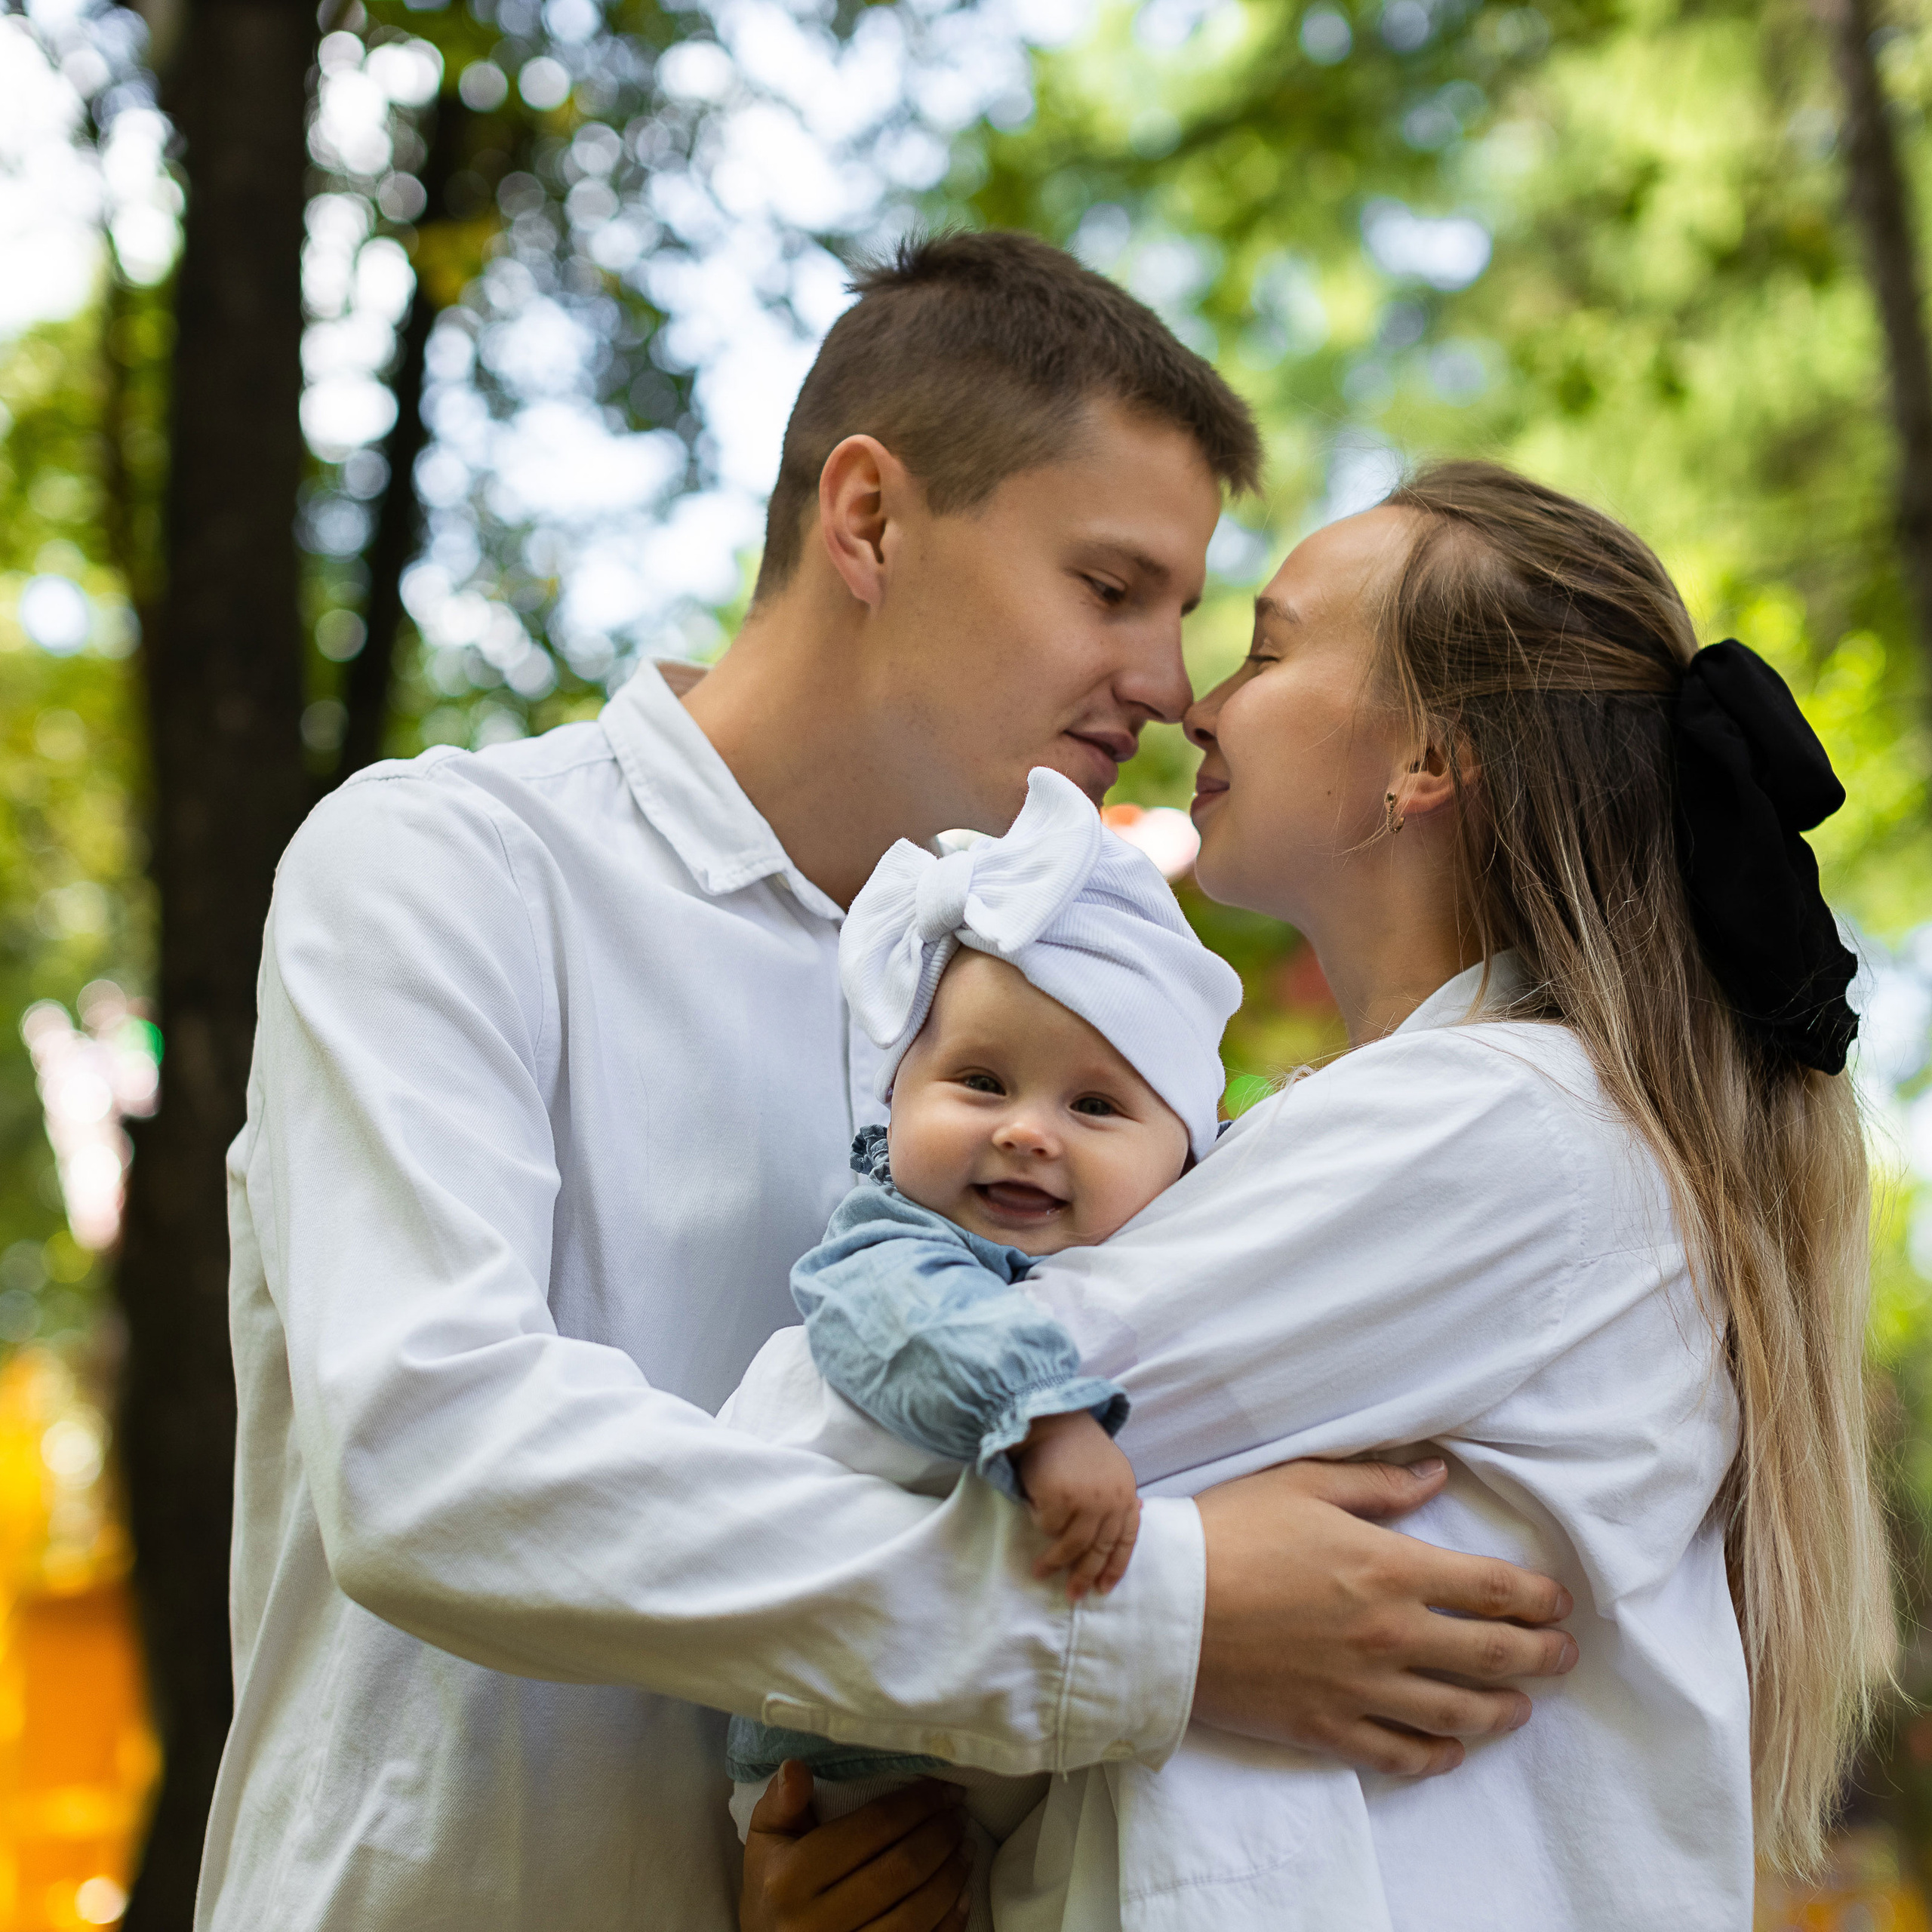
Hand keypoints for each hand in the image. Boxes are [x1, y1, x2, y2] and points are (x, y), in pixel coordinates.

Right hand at [740, 1762, 972, 1931]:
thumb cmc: (772, 1885)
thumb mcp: (766, 1839)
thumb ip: (781, 1801)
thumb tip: (796, 1767)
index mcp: (791, 1879)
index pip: (870, 1829)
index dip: (914, 1804)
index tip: (941, 1788)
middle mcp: (817, 1922)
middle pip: (900, 1870)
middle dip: (939, 1834)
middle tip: (958, 1812)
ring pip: (916, 1913)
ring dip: (951, 1874)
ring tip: (965, 1845)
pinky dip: (950, 1921)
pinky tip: (962, 1894)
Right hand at [1013, 1411, 1140, 1600]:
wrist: (1053, 1419)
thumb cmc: (1078, 1446)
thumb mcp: (1110, 1470)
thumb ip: (1117, 1498)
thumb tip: (1133, 1521)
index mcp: (1126, 1494)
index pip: (1126, 1541)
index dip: (1115, 1568)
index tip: (1102, 1589)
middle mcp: (1111, 1500)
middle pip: (1098, 1550)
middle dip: (1083, 1576)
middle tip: (1071, 1595)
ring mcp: (1087, 1500)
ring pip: (1070, 1545)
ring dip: (1053, 1562)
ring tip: (1039, 1571)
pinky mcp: (1060, 1498)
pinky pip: (1046, 1525)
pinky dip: (1038, 1520)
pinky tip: (1033, 1506)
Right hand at [1192, 1457, 1577, 1777]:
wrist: (1163, 1606)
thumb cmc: (1228, 1531)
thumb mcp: (1301, 1483)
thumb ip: (1377, 1484)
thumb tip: (1437, 1477)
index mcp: (1390, 1567)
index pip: (1494, 1589)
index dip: (1538, 1598)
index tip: (1559, 1602)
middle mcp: (1392, 1634)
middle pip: (1494, 1654)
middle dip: (1542, 1655)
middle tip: (1562, 1655)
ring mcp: (1363, 1688)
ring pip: (1461, 1713)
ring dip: (1504, 1709)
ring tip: (1520, 1705)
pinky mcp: (1329, 1729)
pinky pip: (1403, 1756)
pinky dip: (1438, 1757)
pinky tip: (1451, 1749)